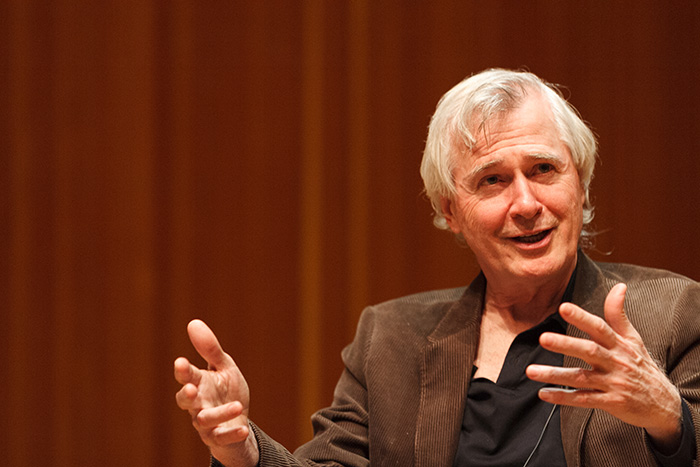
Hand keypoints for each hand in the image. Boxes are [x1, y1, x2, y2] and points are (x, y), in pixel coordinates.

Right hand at [174, 320, 258, 466]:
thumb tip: (193, 322)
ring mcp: (205, 422)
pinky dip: (231, 433)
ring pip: (204, 420)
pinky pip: (221, 437)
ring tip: (237, 405)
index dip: (183, 370)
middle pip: (185, 400)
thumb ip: (210, 349)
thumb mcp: (223, 366)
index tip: (181, 362)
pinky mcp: (217, 437)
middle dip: (186, 394)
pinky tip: (242, 429)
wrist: (238, 419)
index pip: (186, 375)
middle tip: (190, 388)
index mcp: (199, 383)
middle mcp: (197, 403)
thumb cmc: (227, 390)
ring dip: (219, 413)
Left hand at [526, 283, 682, 452]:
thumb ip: (618, 315)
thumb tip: (619, 286)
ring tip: (531, 371)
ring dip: (555, 375)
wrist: (664, 404)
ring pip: (581, 378)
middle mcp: (616, 362)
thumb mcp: (634, 339)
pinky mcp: (611, 403)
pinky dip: (563, 397)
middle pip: (589, 351)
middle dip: (565, 344)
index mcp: (619, 345)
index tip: (563, 307)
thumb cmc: (642, 366)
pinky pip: (583, 400)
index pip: (599, 327)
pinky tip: (543, 393)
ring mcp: (613, 384)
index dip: (582, 317)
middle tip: (543, 338)